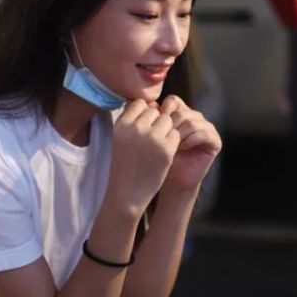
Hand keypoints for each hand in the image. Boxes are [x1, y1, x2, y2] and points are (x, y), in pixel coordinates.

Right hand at [108, 99, 179, 213]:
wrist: (127, 193)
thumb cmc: (124, 165)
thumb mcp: (121, 139)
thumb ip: (133, 120)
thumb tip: (153, 103)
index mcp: (122, 124)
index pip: (140, 103)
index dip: (144, 114)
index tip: (142, 129)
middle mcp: (136, 128)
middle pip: (155, 110)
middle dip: (156, 122)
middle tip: (150, 141)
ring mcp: (152, 137)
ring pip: (167, 121)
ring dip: (165, 131)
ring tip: (156, 147)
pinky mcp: (166, 148)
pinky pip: (175, 135)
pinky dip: (172, 143)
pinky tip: (163, 154)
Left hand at [158, 95, 221, 191]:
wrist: (173, 179)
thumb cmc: (161, 158)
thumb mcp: (154, 136)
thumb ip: (153, 119)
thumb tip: (151, 103)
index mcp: (181, 112)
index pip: (173, 100)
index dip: (162, 111)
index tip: (153, 126)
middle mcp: (195, 117)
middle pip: (182, 112)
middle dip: (170, 126)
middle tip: (162, 140)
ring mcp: (207, 128)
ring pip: (192, 122)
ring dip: (179, 134)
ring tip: (171, 146)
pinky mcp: (215, 140)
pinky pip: (204, 133)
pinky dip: (191, 140)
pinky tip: (181, 148)